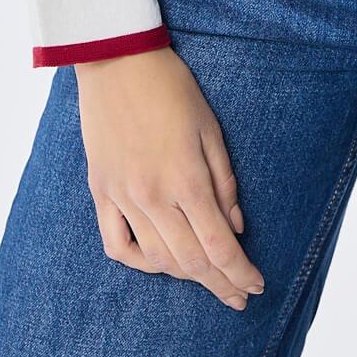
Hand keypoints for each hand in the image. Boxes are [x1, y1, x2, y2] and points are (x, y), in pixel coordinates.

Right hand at [75, 43, 265, 311]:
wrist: (117, 61)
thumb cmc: (171, 87)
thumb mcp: (210, 128)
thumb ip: (224, 182)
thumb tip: (235, 227)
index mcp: (185, 179)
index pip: (218, 245)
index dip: (239, 272)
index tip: (256, 286)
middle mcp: (152, 197)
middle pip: (190, 260)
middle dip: (219, 283)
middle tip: (238, 295)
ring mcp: (122, 197)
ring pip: (156, 259)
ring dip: (185, 276)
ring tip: (207, 279)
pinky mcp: (100, 192)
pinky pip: (117, 245)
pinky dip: (139, 262)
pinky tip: (157, 264)